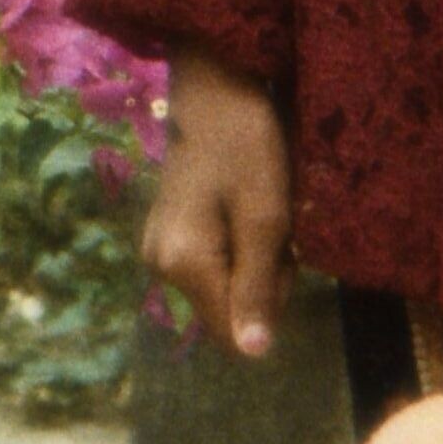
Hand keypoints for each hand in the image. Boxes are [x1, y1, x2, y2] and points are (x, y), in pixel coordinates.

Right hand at [141, 51, 297, 358]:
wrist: (213, 88)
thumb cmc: (246, 144)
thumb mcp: (265, 216)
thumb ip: (258, 288)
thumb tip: (254, 355)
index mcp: (182, 264)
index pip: (233, 333)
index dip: (271, 305)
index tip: (282, 254)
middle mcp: (161, 265)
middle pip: (229, 310)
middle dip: (265, 279)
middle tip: (277, 224)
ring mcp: (160, 250)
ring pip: (225, 286)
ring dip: (256, 260)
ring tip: (263, 209)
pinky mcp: (168, 234)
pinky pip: (214, 263)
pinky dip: (241, 244)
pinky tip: (246, 208)